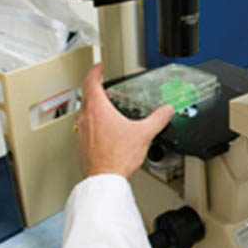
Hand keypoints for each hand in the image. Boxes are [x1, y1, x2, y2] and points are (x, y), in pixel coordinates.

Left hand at [76, 64, 173, 178]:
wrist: (104, 180)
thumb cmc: (117, 157)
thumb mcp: (144, 133)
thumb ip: (157, 119)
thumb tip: (166, 111)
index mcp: (98, 109)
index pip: (91, 82)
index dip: (95, 72)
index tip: (98, 67)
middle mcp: (86, 118)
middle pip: (87, 97)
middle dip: (96, 90)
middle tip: (104, 87)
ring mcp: (82, 133)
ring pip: (85, 113)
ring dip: (94, 107)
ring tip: (106, 109)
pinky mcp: (82, 146)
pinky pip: (86, 129)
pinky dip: (94, 124)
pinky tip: (106, 133)